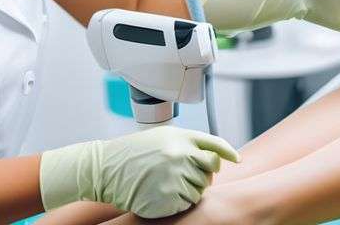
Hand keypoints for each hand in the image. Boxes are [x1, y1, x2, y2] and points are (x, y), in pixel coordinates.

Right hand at [39, 126, 239, 218]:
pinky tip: (161, 194)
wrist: (103, 169)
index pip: (215, 145)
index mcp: (181, 137)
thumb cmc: (130, 153)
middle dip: (201, 174)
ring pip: (199, 188)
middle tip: (181, 175)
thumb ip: (186, 143)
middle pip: (209, 170)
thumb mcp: (161, 137)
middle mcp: (181, 154)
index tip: (236, 159)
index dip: (227, 153)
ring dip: (188, 189)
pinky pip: (187, 203)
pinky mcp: (169, 197)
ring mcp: (176, 176)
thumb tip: (211, 156)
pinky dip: (178, 201)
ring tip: (164, 182)